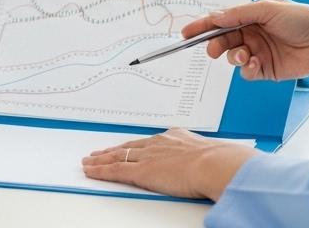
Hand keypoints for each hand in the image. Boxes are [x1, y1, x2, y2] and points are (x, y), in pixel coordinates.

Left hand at [81, 129, 258, 200]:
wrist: (215, 164)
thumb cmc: (219, 161)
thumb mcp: (210, 153)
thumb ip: (204, 156)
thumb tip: (215, 161)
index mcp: (174, 137)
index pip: (147, 142)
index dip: (133, 146)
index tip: (126, 147)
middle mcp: (157, 144)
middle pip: (128, 147)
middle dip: (112, 150)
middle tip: (98, 152)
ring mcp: (148, 157)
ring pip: (117, 157)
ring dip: (101, 160)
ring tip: (89, 161)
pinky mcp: (141, 172)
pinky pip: (114, 170)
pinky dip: (100, 170)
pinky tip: (90, 171)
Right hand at [186, 0, 308, 81]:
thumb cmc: (301, 19)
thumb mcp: (267, 8)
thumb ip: (238, 14)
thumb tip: (214, 17)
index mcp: (251, 16)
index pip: (221, 21)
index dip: (203, 26)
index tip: (186, 34)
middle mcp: (252, 34)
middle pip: (223, 40)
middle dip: (215, 44)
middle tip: (212, 49)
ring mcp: (258, 52)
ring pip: (232, 57)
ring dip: (233, 57)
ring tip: (243, 55)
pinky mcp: (265, 69)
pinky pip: (246, 72)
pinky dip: (246, 69)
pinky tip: (255, 64)